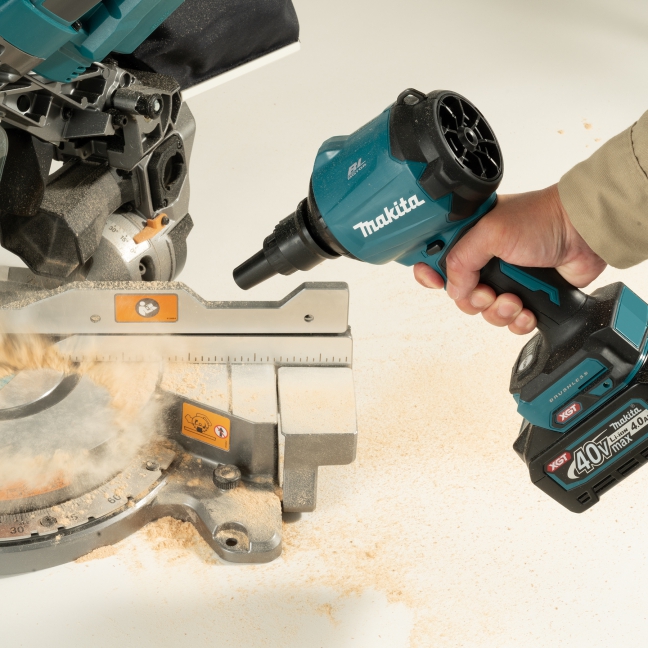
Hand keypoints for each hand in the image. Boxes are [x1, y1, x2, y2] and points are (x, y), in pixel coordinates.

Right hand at [413, 184, 606, 333]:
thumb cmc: (542, 219)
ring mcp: (505, 278)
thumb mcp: (490, 232)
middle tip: (488, 291)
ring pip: (484, 311)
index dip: (430, 272)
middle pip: (459, 294)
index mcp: (469, 237)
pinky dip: (517, 320)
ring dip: (498, 311)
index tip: (433, 280)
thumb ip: (460, 260)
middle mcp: (484, 259)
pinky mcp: (525, 295)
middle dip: (473, 299)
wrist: (584, 233)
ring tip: (515, 300)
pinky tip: (528, 309)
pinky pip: (509, 321)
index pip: (436, 258)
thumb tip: (452, 289)